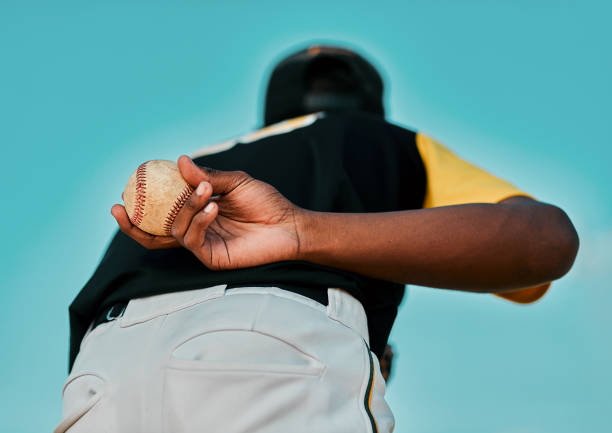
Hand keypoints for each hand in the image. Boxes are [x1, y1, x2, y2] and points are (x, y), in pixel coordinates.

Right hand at [112, 155, 302, 269]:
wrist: (289, 224)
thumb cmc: (266, 203)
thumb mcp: (236, 182)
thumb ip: (207, 176)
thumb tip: (179, 160)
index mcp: (196, 211)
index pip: (162, 209)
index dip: (142, 200)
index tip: (127, 183)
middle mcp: (195, 229)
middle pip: (153, 231)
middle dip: (131, 221)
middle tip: (120, 203)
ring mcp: (202, 244)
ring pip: (173, 231)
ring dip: (185, 207)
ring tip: (206, 191)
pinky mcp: (212, 257)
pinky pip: (192, 240)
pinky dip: (198, 222)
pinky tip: (213, 207)